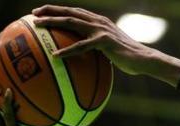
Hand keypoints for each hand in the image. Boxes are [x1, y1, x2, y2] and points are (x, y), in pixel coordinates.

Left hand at [31, 4, 179, 81]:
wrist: (146, 60)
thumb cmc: (130, 60)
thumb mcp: (113, 50)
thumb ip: (99, 49)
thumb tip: (88, 59)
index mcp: (100, 22)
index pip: (76, 12)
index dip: (59, 10)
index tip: (43, 12)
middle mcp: (99, 22)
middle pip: (70, 12)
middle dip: (50, 10)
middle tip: (33, 14)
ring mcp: (101, 30)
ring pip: (71, 22)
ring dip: (53, 22)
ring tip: (38, 25)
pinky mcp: (104, 41)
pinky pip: (81, 46)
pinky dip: (67, 50)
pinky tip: (55, 56)